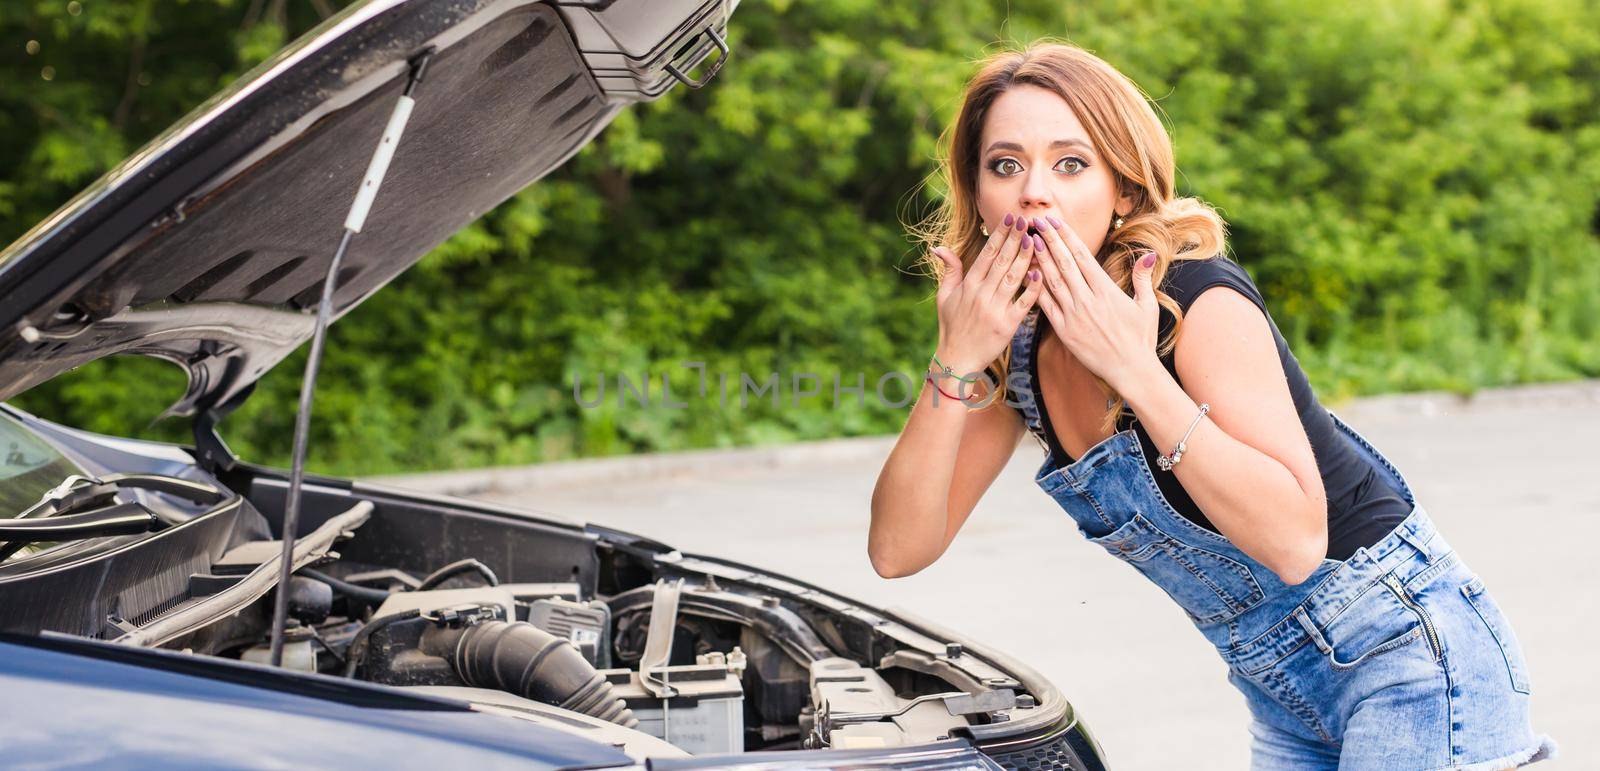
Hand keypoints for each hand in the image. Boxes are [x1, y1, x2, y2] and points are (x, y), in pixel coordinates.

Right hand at [931, 212, 1043, 378]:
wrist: (957, 359)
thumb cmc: (952, 326)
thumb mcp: (944, 296)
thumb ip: (949, 270)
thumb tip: (939, 247)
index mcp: (969, 285)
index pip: (987, 254)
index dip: (1000, 235)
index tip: (1011, 218)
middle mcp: (981, 294)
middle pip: (1002, 261)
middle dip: (1015, 239)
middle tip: (1027, 221)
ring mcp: (995, 309)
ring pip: (1013, 278)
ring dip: (1026, 258)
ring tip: (1036, 240)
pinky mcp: (1008, 325)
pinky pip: (1023, 303)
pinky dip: (1032, 289)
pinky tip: (1042, 273)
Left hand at [1029, 215, 1160, 393]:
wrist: (1131, 370)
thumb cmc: (1141, 338)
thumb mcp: (1147, 305)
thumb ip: (1143, 278)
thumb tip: (1148, 254)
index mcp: (1107, 290)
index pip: (1082, 256)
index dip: (1066, 237)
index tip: (1055, 221)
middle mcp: (1088, 300)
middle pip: (1064, 263)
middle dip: (1048, 240)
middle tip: (1035, 222)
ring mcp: (1074, 316)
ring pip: (1052, 281)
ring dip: (1039, 259)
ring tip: (1027, 241)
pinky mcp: (1064, 332)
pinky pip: (1046, 306)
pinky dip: (1035, 289)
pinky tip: (1026, 274)